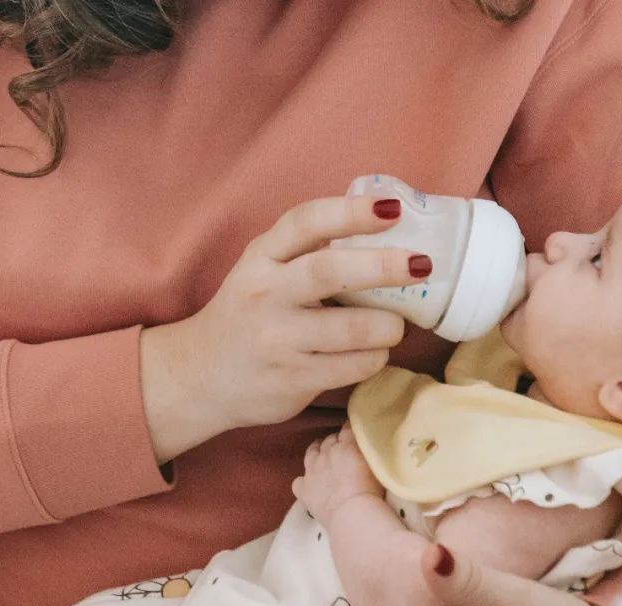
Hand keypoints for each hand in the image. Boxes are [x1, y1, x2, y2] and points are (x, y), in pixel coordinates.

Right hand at [140, 195, 429, 462]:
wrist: (200, 376)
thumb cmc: (250, 313)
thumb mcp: (265, 269)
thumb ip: (308, 248)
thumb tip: (384, 219)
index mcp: (261, 257)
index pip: (305, 222)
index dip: (351, 212)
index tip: (393, 209)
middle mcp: (265, 295)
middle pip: (330, 272)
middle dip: (383, 266)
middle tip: (420, 264)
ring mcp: (277, 340)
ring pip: (353, 329)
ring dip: (389, 326)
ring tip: (395, 325)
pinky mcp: (291, 380)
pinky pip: (352, 367)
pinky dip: (375, 358)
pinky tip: (374, 353)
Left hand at [293, 423, 384, 526]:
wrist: (352, 515)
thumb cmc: (373, 491)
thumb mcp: (377, 465)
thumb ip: (369, 451)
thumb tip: (368, 444)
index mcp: (346, 445)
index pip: (347, 429)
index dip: (350, 428)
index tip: (355, 431)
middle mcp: (326, 453)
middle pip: (329, 439)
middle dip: (335, 441)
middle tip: (343, 448)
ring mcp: (312, 471)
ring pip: (311, 453)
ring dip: (317, 451)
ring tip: (323, 455)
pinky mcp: (304, 490)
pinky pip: (298, 482)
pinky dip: (304, 481)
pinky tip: (310, 485)